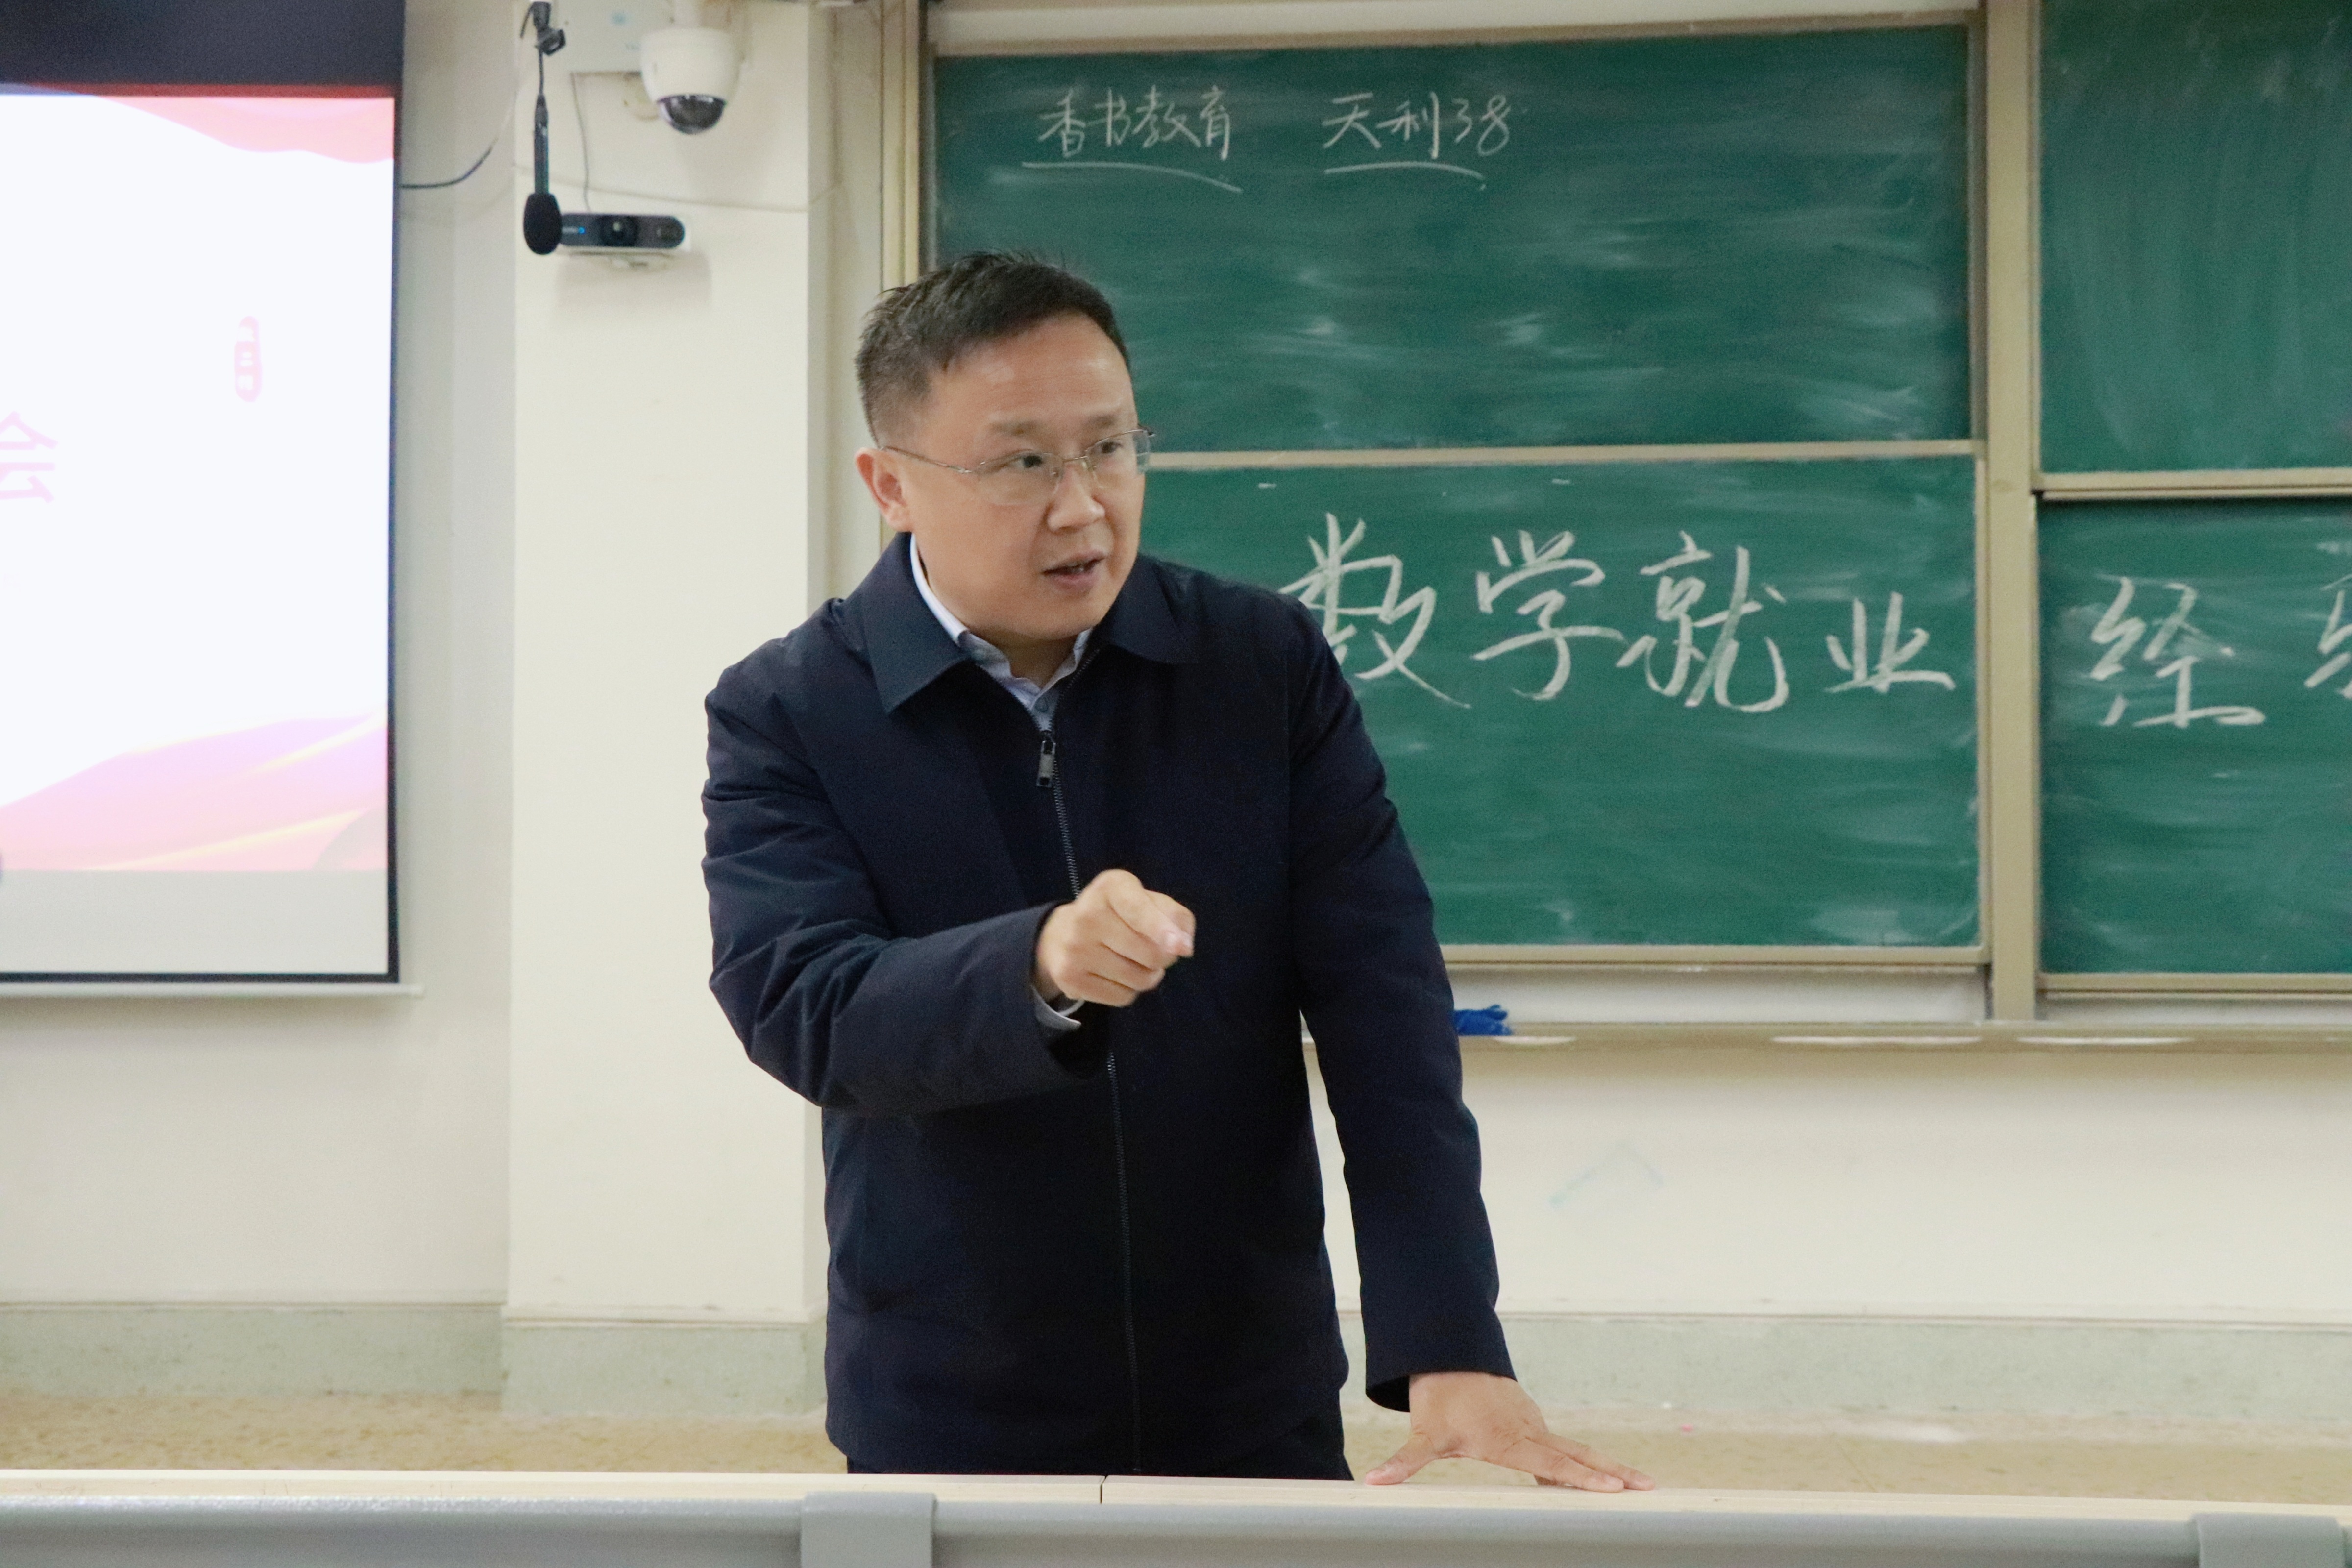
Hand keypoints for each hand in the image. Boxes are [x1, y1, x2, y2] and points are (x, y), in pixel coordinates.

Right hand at [1033, 869, 1194, 1007]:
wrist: (1061, 935)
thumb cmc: (1118, 915)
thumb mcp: (1147, 901)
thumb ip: (1175, 917)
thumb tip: (1184, 947)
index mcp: (1110, 888)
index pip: (1138, 910)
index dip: (1162, 930)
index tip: (1181, 947)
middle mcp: (1087, 915)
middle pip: (1150, 953)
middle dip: (1164, 957)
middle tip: (1156, 950)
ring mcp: (1075, 949)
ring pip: (1139, 979)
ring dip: (1149, 976)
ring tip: (1135, 961)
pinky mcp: (1070, 979)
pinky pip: (1122, 997)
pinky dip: (1129, 991)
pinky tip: (1116, 975)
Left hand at [1364, 1371, 1655, 1490]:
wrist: (1446, 1356)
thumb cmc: (1438, 1398)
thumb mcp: (1423, 1435)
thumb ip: (1404, 1462)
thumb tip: (1375, 1482)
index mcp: (1507, 1440)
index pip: (1552, 1463)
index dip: (1581, 1478)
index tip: (1612, 1487)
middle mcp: (1528, 1431)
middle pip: (1578, 1455)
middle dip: (1614, 1472)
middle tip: (1648, 1487)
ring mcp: (1534, 1425)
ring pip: (1576, 1448)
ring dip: (1608, 1466)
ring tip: (1640, 1485)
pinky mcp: (1532, 1423)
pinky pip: (1564, 1445)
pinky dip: (1587, 1461)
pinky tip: (1603, 1478)